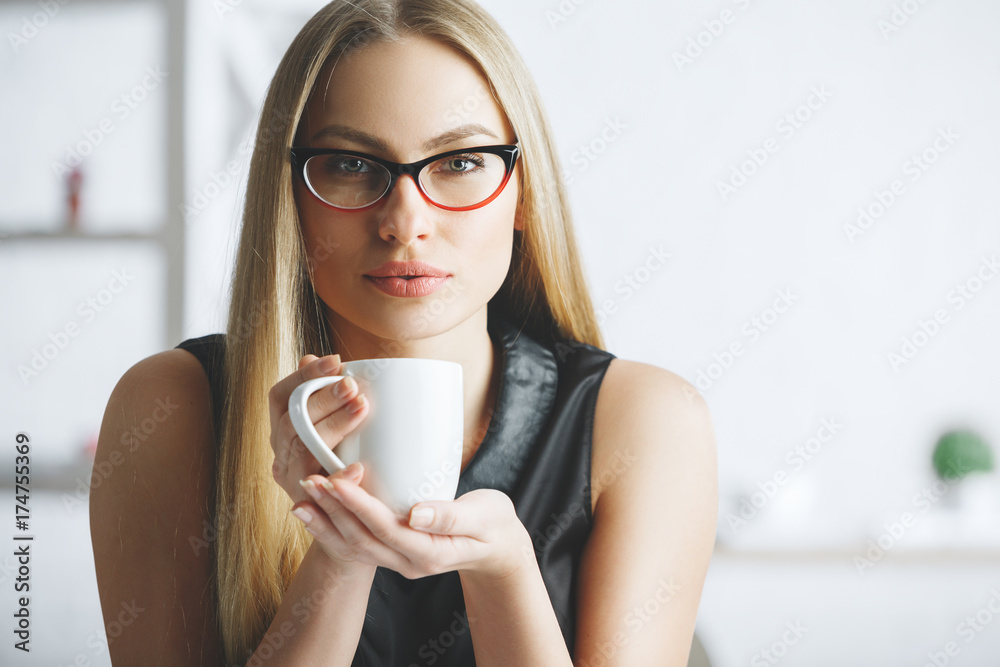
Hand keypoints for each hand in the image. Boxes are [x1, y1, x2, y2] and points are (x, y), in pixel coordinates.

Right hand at [268, 353, 368, 505]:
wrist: (347, 518)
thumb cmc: (345, 458)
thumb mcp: (339, 425)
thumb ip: (330, 397)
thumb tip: (324, 359)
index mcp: (282, 427)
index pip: (281, 396)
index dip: (305, 376)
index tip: (336, 361)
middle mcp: (280, 452)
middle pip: (293, 421)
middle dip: (323, 399)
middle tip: (353, 385)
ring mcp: (291, 479)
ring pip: (302, 449)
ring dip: (332, 426)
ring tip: (360, 408)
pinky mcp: (307, 507)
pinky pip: (319, 492)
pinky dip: (339, 477)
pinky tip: (359, 468)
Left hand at [293, 470, 531, 579]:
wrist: (497, 548)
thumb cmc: (493, 526)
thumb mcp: (483, 517)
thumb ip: (450, 517)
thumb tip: (416, 513)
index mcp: (429, 554)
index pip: (386, 529)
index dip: (359, 505)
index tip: (338, 480)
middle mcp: (407, 563)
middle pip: (362, 538)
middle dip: (333, 509)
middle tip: (311, 479)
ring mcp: (398, 561)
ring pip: (354, 544)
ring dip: (326, 519)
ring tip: (303, 495)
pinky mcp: (392, 550)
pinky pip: (357, 543)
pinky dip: (333, 527)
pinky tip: (316, 510)